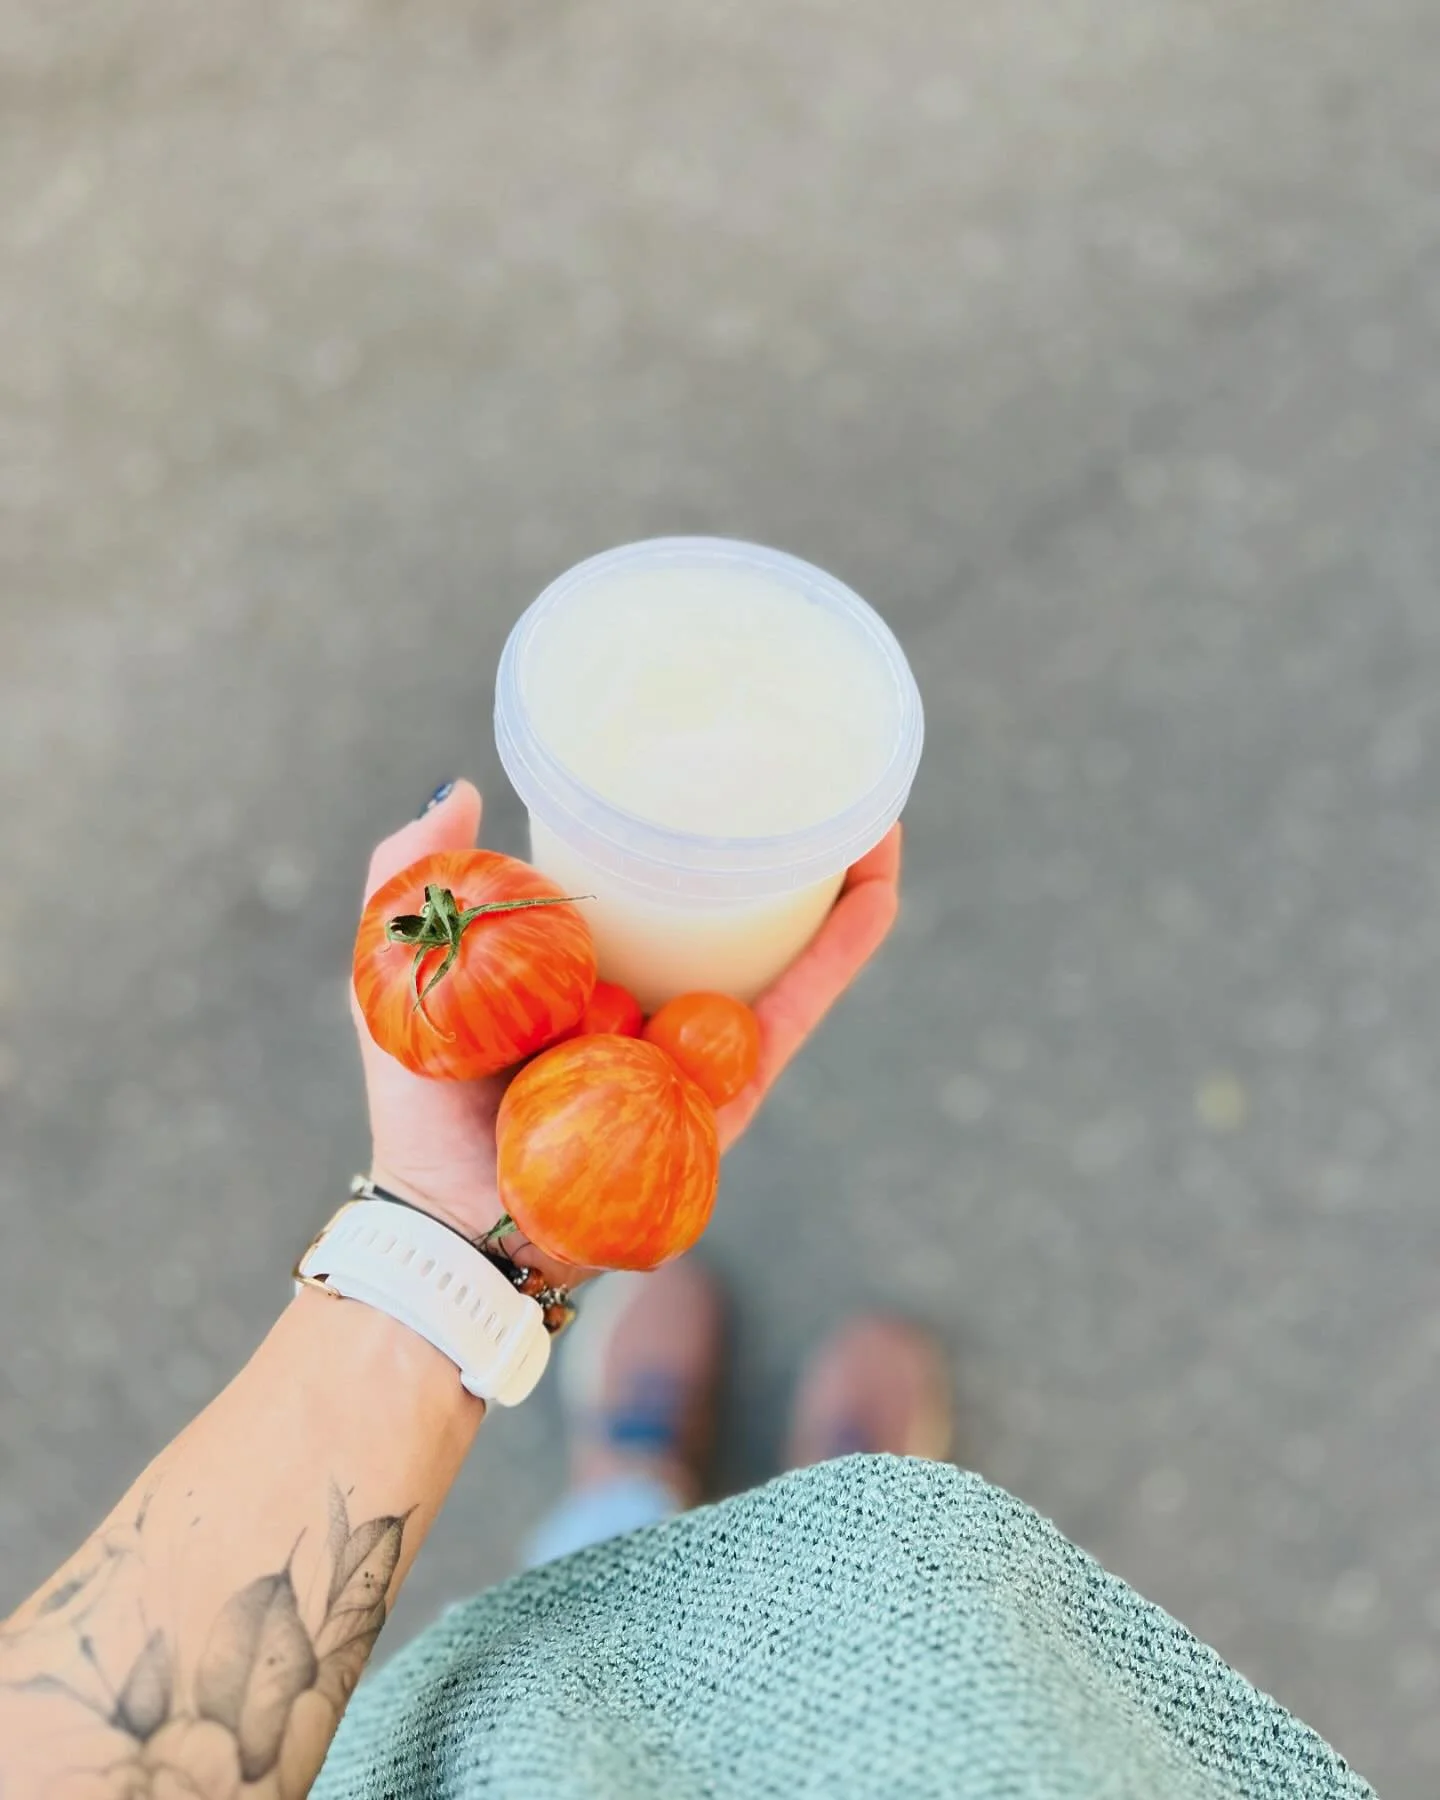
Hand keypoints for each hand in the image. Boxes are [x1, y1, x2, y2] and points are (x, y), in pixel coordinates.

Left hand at [354, 780, 901, 1284]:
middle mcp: (646, 997)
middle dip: (776, 842)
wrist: (456, 1223)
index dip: (681, 823)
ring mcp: (695, 1043)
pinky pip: (792, 1011)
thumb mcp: (388, 977)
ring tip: (875, 813)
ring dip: (837, 883)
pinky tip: (876, 893)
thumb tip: (464, 788)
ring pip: (780, 947)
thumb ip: (407, 884)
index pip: (639, 879)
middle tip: (819, 766)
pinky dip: (839, 953)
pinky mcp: (732, 1090)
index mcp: (577, 966)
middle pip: (725, 905)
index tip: (710, 760)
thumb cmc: (416, 1111)